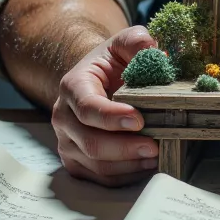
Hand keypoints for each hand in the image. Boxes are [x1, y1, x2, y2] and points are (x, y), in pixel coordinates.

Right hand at [52, 25, 161, 185]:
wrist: (96, 80)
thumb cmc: (112, 63)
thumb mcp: (123, 43)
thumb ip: (136, 41)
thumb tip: (152, 48)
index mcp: (73, 86)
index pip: (87, 108)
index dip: (112, 118)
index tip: (139, 120)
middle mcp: (63, 117)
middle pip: (90, 142)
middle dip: (125, 148)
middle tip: (155, 146)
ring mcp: (67, 142)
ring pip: (95, 164)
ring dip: (128, 164)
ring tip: (156, 156)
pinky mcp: (76, 161)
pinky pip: (99, 177)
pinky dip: (124, 175)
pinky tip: (145, 166)